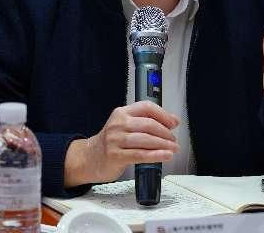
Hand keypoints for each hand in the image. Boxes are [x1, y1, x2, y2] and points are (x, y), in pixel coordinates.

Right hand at [64, 101, 178, 186]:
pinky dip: (156, 155)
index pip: (146, 107)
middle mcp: (118, 124)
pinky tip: (165, 156)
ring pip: (146, 140)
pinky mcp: (115, 156)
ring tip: (173, 149)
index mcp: (122, 113)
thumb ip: (146, 121)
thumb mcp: (125, 125)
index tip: (174, 123)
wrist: (89, 158)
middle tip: (174, 140)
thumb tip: (172, 120)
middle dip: (166, 133)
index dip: (163, 114)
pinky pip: (140, 154)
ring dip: (164, 145)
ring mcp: (115, 140)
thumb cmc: (112, 142)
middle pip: (149, 124)